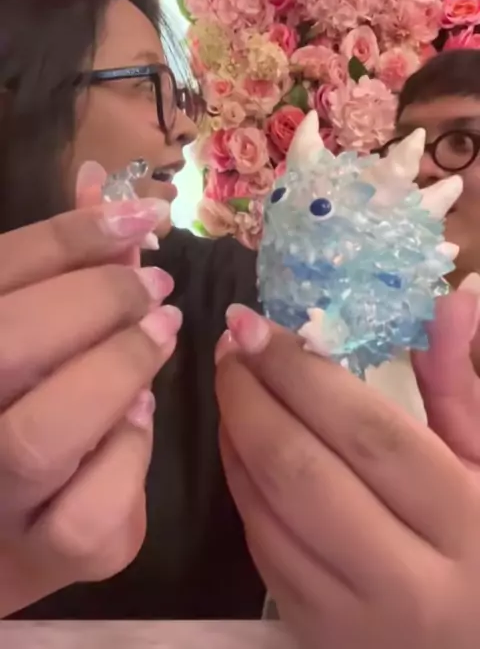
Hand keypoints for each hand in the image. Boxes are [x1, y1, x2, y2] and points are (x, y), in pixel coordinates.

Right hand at [0, 195, 179, 616]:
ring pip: (42, 437)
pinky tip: (134, 424)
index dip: (72, 236)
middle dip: (96, 303)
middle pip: (6, 347)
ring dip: (116, 374)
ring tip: (157, 337)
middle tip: (153, 287)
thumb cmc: (5, 399)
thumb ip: (46, 264)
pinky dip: (129, 458)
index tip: (141, 218)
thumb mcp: (14, 322)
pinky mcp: (34, 565)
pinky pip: (91, 516)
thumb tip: (98, 182)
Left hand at [216, 297, 479, 648]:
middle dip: (252, 396)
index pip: (367, 433)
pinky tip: (239, 437)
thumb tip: (458, 292)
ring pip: (267, 510)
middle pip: (302, 471)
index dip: (301, 372)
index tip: (254, 323)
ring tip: (231, 379)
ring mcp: (351, 615)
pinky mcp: (312, 629)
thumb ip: (459, 380)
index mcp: (462, 522)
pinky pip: (259, 544)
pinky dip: (239, 481)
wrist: (470, 641)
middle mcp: (405, 578)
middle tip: (231, 344)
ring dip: (235, 434)